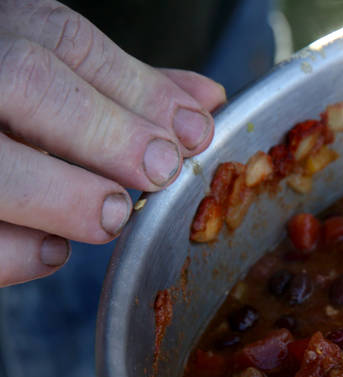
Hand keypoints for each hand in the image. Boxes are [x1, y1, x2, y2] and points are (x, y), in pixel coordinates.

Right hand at [0, 0, 226, 286]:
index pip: (63, 42)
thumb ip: (120, 91)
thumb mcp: (51, 78)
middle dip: (106, 132)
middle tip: (160, 173)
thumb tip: (205, 105)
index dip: (138, 92)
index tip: (193, 134)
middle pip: (25, 81)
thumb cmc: (6, 112)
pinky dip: (18, 249)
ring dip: (62, 195)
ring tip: (112, 215)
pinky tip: (53, 249)